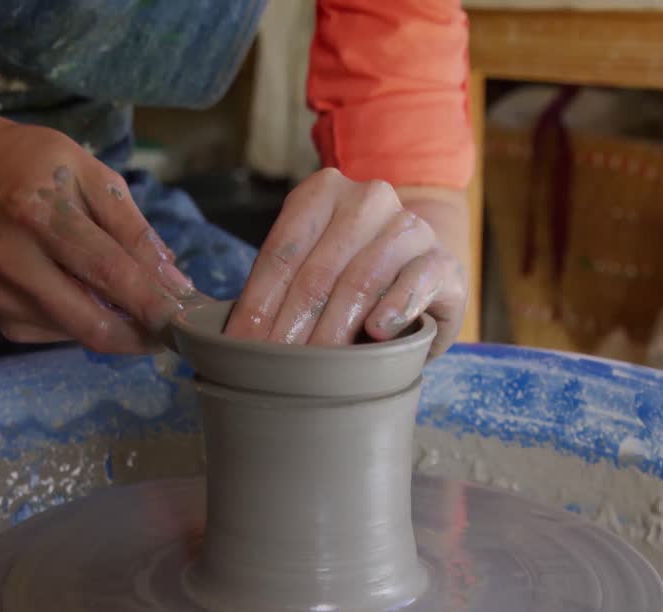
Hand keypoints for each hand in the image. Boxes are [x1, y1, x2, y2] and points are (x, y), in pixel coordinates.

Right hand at [0, 122, 200, 351]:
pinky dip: (89, 320)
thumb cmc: (39, 167)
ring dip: (119, 325)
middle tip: (176, 327)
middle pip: (92, 323)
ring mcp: (4, 295)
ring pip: (82, 333)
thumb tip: (174, 283)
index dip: (152, 302)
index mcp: (39, 213)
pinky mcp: (3, 317)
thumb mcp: (95, 175)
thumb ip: (135, 230)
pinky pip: (63, 334)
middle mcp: (15, 261)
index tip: (189, 321)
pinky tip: (88, 291)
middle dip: (143, 334)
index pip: (107, 271)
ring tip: (134, 298)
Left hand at [224, 168, 468, 355]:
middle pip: (317, 270)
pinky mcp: (444, 261)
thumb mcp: (310, 268)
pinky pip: (417, 282)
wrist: (420, 271)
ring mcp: (410, 227)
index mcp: (323, 192)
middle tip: (274, 368)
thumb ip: (272, 286)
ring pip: (361, 279)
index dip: (258, 304)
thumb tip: (217, 331)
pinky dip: (394, 307)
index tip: (242, 348)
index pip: (281, 251)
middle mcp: (368, 199)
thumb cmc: (352, 277)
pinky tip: (376, 332)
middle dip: (290, 325)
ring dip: (333, 328)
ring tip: (315, 367)